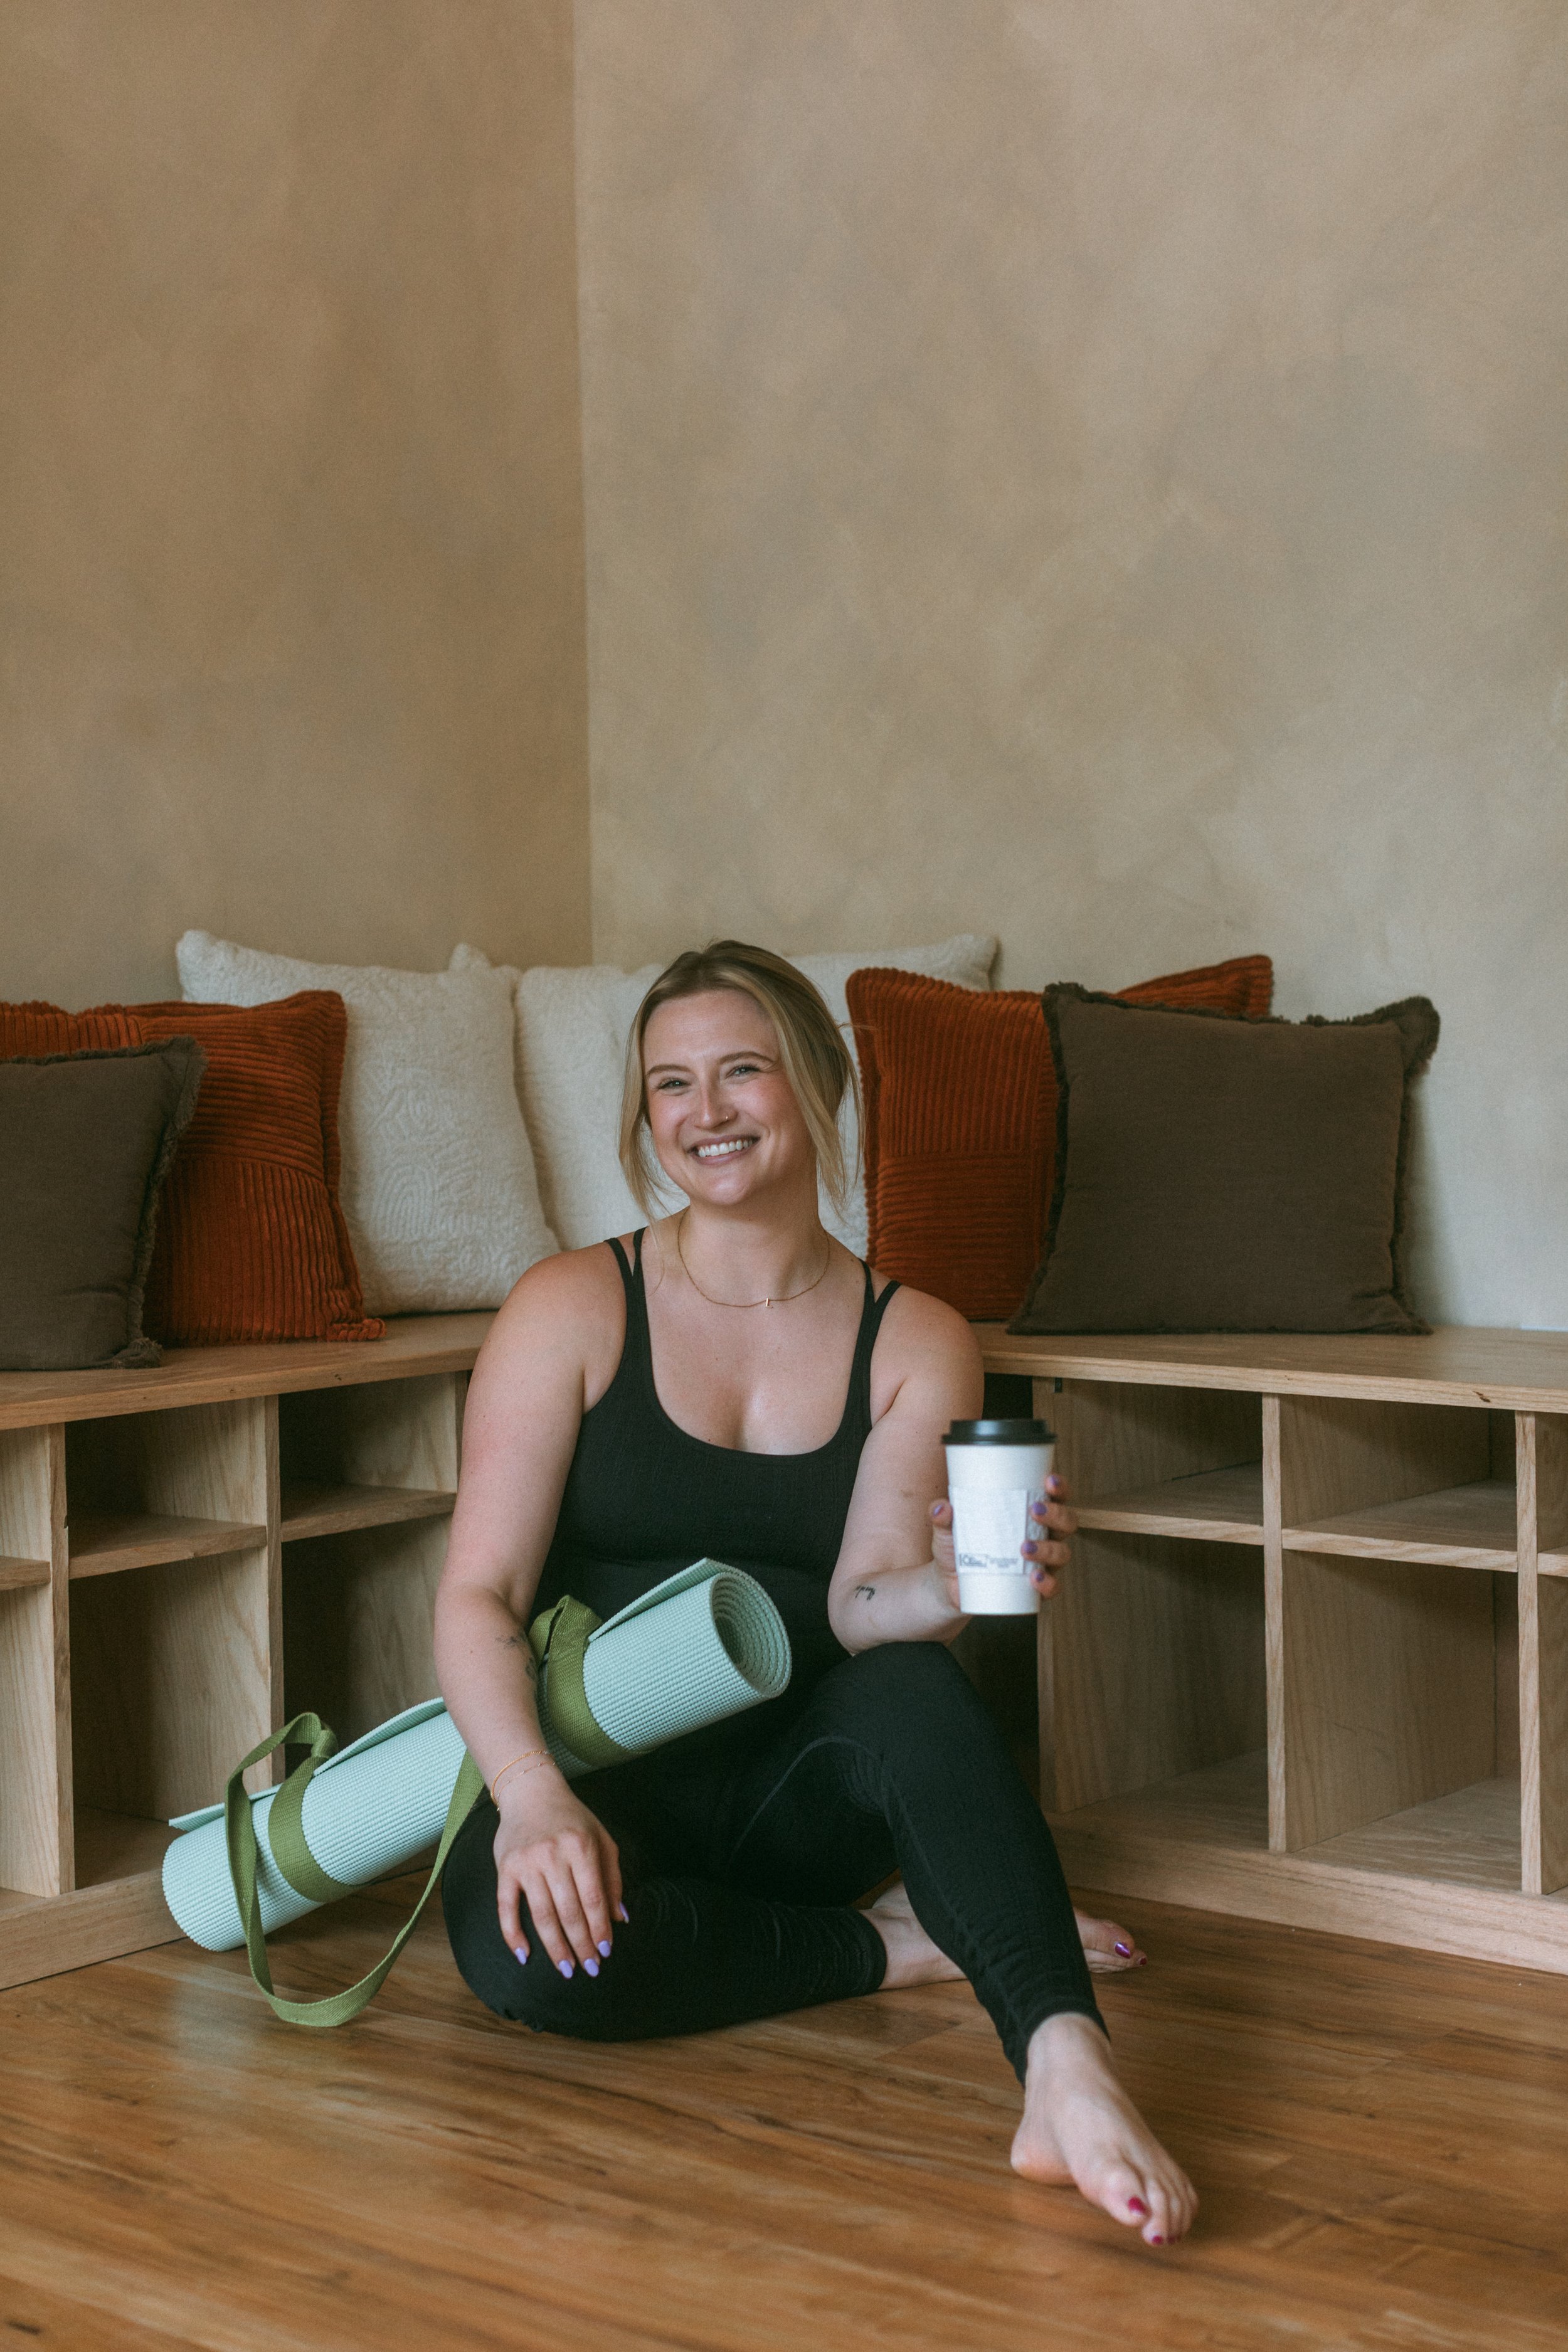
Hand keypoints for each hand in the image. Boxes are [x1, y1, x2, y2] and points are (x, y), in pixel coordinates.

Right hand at [494, 1768, 623, 1977]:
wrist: (530, 1792)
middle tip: (589, 1969)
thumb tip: (620, 1918)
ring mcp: (527, 1863)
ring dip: (555, 1947)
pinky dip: (513, 1934)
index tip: (606, 1951)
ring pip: (542, 1915)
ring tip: (566, 1969)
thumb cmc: (572, 1818)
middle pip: (569, 1911)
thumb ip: (612, 1877)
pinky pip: (506, 1908)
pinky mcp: (505, 1869)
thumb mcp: (601, 1838)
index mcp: (581, 1847)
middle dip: (582, 1944)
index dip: (600, 1928)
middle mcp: (553, 1855)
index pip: (593, 1898)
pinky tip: (524, 1955)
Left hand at [929, 1472, 1075, 1608]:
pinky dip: (1048, 1583)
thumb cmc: (958, 1548)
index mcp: (1028, 1515)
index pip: (1055, 1496)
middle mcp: (1042, 1536)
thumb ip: (942, 1516)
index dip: (1060, 1487)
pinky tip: (1034, 1578)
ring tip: (1025, 1548)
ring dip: (1048, 1548)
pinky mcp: (1034, 1589)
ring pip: (1062, 1553)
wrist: (948, 1585)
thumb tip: (941, 1507)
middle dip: (1056, 1514)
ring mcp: (1041, 1563)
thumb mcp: (948, 1530)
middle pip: (1066, 1522)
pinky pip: (1053, 1587)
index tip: (1049, 1481)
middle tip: (1034, 1510)